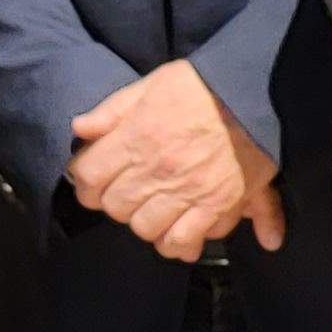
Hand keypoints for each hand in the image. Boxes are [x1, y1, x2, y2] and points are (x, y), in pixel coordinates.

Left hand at [68, 60, 286, 261]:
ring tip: (151, 212)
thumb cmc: (198, 87)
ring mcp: (187, 190)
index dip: (84, 182)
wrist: (252, 94)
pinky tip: (174, 235)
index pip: (88, 177)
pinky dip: (175, 244)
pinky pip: (184, 240)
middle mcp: (156, 169)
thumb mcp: (147, 86)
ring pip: (145, 228)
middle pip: (115, 207)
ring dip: (144, 223)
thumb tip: (79, 128)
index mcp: (135, 139)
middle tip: (125, 193)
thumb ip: (111, 111)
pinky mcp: (217, 205)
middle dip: (114, 202)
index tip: (92, 182)